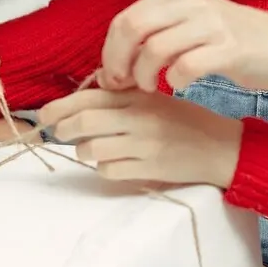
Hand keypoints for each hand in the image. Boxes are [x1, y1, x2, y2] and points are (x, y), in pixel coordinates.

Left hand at [37, 88, 242, 187]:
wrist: (222, 147)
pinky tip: (113, 163)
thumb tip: (82, 97)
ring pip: (92, 149)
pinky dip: (104, 169)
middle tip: (59, 133)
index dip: (59, 106)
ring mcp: (144, 144)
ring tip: (89, 150)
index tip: (45, 114)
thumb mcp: (156, 99)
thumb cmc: (186, 121)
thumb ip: (123, 96)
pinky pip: (110, 170)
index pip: (89, 97)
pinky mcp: (150, 168)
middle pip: (84, 122)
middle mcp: (140, 117)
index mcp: (139, 96)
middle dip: (63, 129)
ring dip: (83, 151)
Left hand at [98, 0, 267, 92]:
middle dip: (118, 63)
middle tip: (123, 85)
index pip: (124, 19)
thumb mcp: (190, 23)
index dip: (110, 52)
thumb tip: (110, 63)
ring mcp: (211, 23)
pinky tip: (180, 86)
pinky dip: (175, 82)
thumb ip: (155, 34)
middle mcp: (191, 2)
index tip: (112, 76)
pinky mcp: (229, 48)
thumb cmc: (234, 41)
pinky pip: (186, 67)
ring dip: (144, 76)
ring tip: (151, 88)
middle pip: (132, 29)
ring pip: (154, 49)